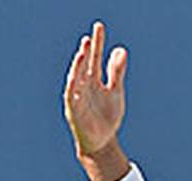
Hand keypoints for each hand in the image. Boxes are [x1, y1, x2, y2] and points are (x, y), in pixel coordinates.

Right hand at [64, 21, 127, 159]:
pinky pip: (71, 97)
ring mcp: (78, 97)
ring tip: (83, 53)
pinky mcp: (74, 111)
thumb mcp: (115, 91)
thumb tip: (120, 49)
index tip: (99, 27)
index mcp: (94, 80)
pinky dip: (73, 87)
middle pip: (84, 65)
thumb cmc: (107, 116)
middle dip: (87, 52)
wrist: (102, 142)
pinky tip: (75, 77)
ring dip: (78, 66)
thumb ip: (117, 71)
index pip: (95, 58)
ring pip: (76, 78)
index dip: (97, 43)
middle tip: (90, 37)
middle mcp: (84, 86)